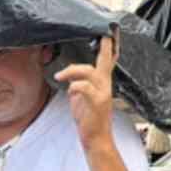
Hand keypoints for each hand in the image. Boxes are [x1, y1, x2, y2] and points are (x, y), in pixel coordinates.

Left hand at [55, 35, 116, 152]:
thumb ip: (79, 84)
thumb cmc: (89, 118)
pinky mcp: (97, 102)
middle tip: (106, 34)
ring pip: (90, 71)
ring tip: (60, 76)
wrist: (96, 138)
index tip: (110, 32)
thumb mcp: (81, 98)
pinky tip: (69, 90)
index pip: (109, 61)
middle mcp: (106, 85)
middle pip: (105, 61)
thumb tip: (70, 77)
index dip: (110, 47)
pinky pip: (84, 87)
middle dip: (105, 47)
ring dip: (72, 71)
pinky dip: (75, 85)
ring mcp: (103, 93)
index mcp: (103, 83)